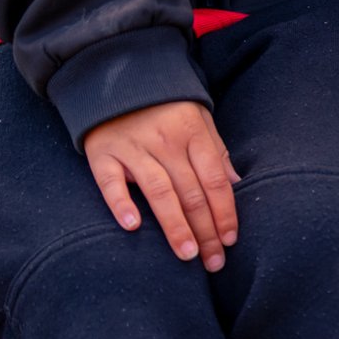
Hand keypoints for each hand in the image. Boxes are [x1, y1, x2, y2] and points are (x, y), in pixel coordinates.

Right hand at [82, 100, 238, 269]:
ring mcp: (133, 148)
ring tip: (188, 255)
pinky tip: (133, 227)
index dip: (225, 211)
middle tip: (214, 262)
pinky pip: (111, 182)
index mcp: (193, 133)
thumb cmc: (166, 107)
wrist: (118, 77)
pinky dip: (121, 204)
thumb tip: (235, 184)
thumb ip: (216, 150)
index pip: (214, 179)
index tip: (231, 240)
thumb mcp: (199, 119)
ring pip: (159, 192)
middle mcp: (165, 141)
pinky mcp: (103, 154)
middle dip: (205, 230)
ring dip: (175, 226)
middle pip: (190, 192)